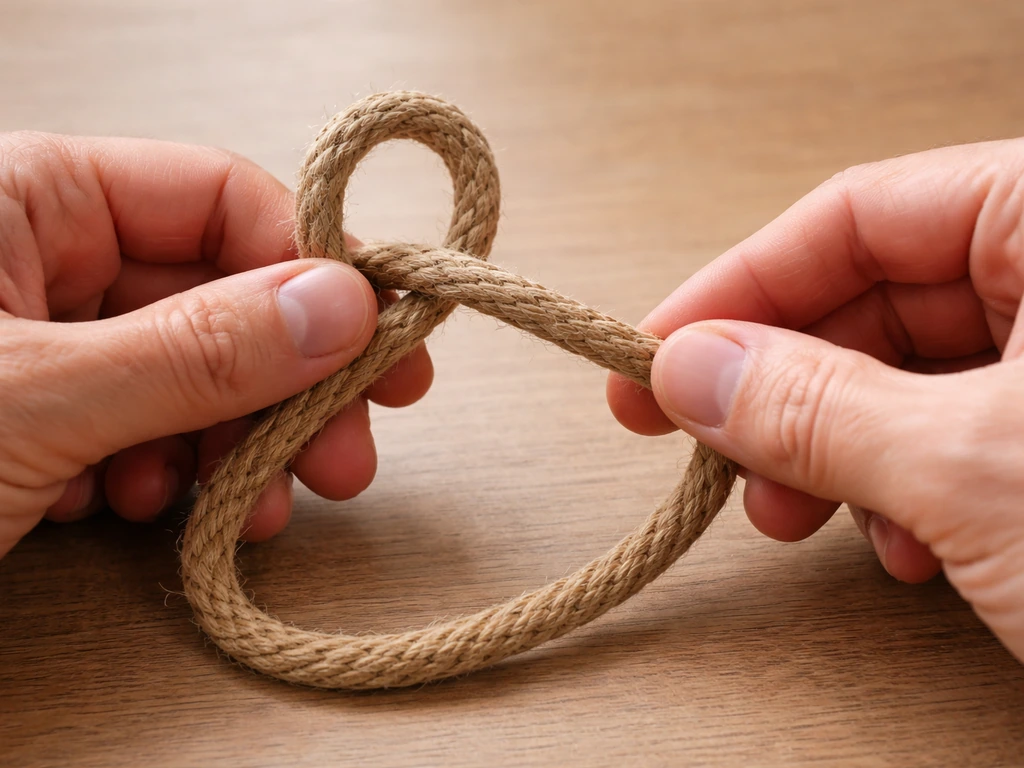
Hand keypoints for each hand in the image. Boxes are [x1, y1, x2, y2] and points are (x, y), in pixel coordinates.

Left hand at [0, 132, 431, 557]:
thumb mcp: (33, 400)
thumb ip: (193, 352)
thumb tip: (343, 309)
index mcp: (28, 199)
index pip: (220, 199)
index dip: (311, 269)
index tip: (377, 344)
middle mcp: (41, 257)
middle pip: (219, 299)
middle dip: (285, 389)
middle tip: (342, 456)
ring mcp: (40, 341)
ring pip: (190, 375)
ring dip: (232, 448)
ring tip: (246, 510)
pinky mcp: (38, 415)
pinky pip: (141, 427)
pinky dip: (164, 476)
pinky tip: (144, 511)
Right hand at [608, 140, 1023, 662]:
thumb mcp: (976, 469)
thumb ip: (820, 409)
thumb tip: (692, 372)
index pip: (858, 214)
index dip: (740, 288)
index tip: (656, 351)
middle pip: (876, 298)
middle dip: (779, 386)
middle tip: (700, 442)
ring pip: (910, 375)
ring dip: (831, 450)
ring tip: (790, 513)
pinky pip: (959, 431)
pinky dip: (902, 487)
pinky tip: (895, 543)